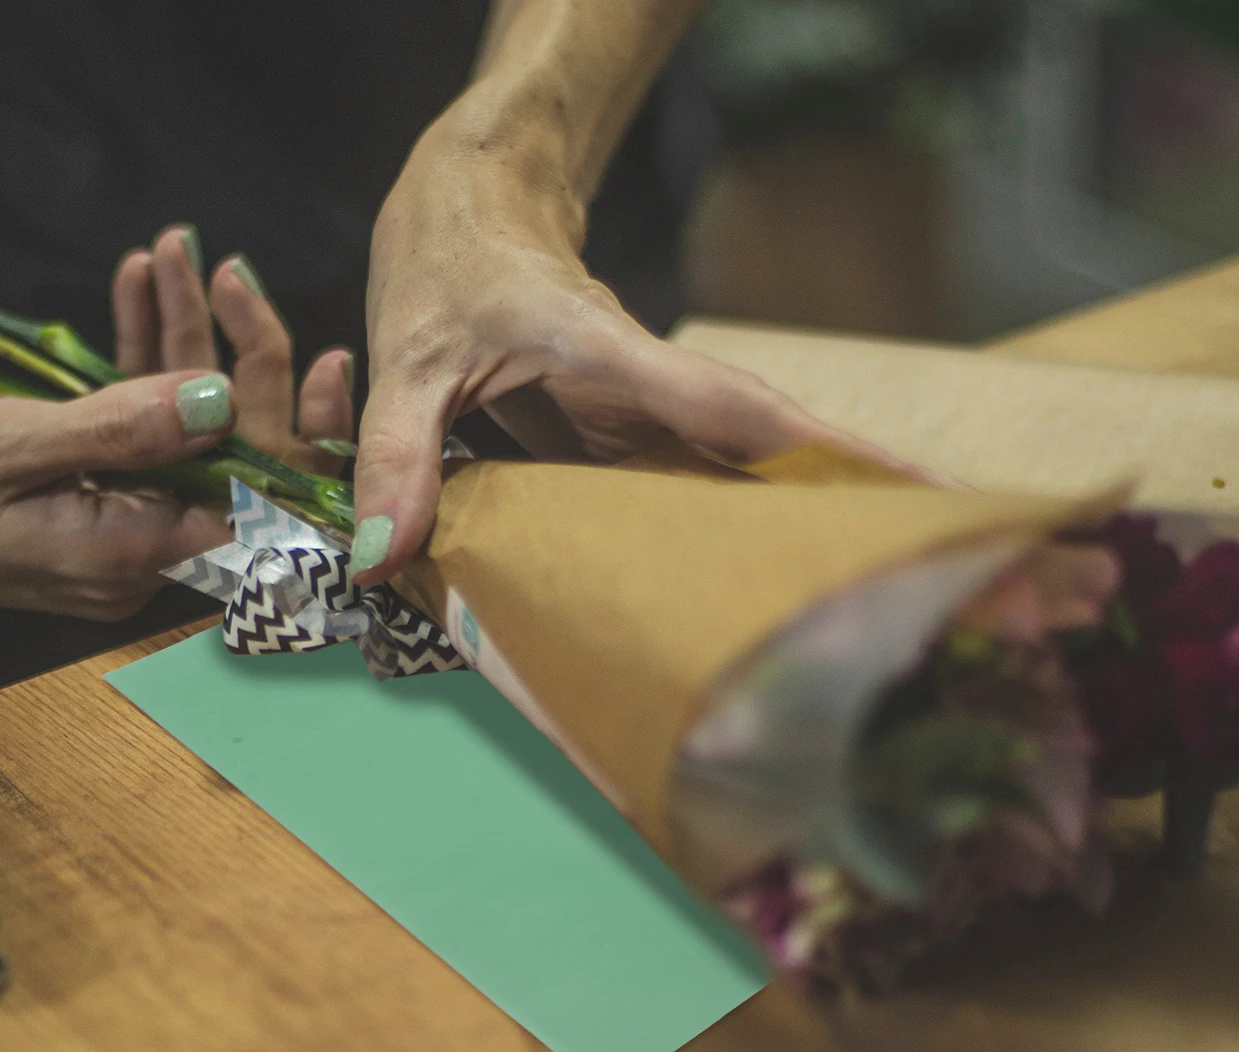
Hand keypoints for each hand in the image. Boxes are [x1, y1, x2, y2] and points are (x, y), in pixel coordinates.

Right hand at [0, 229, 353, 618]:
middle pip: (220, 462)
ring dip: (175, 344)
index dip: (291, 434)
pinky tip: (134, 289)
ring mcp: (118, 528)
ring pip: (177, 435)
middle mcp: (141, 555)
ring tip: (169, 254)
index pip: (252, 509)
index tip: (318, 358)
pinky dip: (134, 366)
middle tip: (225, 271)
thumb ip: (122, 430)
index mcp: (134, 558)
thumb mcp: (18, 449)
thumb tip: (217, 404)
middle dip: (231, 363)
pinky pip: (134, 434)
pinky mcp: (93, 500)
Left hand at [351, 110, 916, 583]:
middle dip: (821, 517)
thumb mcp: (410, 351)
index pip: (736, 414)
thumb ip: (395, 452)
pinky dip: (689, 534)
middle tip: (891, 591)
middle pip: (753, 459)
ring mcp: (634, 415)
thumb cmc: (451, 252)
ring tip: (822, 612)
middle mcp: (645, 391)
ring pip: (716, 479)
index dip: (821, 459)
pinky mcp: (613, 433)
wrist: (473, 193)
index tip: (909, 496)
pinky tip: (702, 588)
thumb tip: (387, 559)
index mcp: (616, 357)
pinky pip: (663, 489)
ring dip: (762, 536)